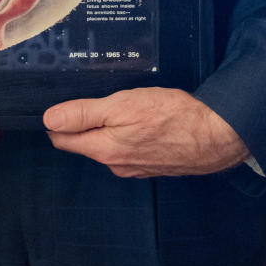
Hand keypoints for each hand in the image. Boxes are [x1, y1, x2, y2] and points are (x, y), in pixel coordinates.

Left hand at [43, 87, 249, 177]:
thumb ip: (83, 114)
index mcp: (103, 150)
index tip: (56, 103)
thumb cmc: (170, 115)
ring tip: (113, 107)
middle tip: (86, 97)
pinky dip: (125, 135)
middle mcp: (115, 165)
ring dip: (104, 129)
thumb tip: (47, 120)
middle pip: (83, 143)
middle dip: (78, 124)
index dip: (55, 121)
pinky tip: (136, 121)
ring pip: (106, 146)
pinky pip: (127, 149)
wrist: (217, 135)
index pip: (62, 140)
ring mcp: (135, 168)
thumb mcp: (122, 106)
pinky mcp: (152, 165)